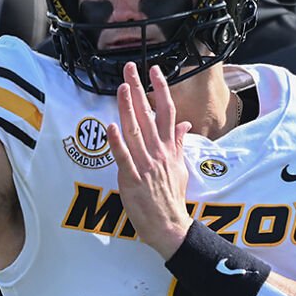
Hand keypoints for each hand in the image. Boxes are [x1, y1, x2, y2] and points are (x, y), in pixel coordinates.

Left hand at [110, 62, 193, 256]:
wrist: (170, 226)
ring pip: (135, 130)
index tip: (155, 71)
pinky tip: (110, 126)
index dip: (162, 89)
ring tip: (122, 88)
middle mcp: (159, 152)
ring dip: (128, 108)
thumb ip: (179, 144)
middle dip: (140, 89)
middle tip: (131, 69)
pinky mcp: (132, 178)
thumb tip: (185, 125)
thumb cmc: (172, 198)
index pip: (168, 112)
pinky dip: (117, 141)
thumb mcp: (180, 167)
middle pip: (149, 114)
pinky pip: (123, 156)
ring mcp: (145, 164)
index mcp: (170, 148)